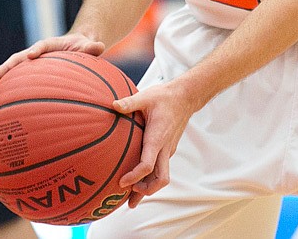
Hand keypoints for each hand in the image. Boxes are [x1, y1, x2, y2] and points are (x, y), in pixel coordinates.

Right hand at [0, 33, 104, 90]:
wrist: (78, 46)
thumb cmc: (84, 47)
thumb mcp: (90, 46)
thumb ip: (92, 46)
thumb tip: (100, 46)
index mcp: (53, 45)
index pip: (43, 45)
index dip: (36, 49)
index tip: (30, 56)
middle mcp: (39, 52)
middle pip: (20, 58)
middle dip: (8, 66)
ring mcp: (34, 63)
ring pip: (16, 69)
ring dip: (3, 78)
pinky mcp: (33, 72)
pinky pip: (20, 80)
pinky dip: (9, 87)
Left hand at [112, 79, 196, 207]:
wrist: (185, 97)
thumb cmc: (165, 97)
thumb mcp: (145, 97)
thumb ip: (129, 103)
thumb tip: (112, 105)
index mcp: (157, 138)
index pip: (147, 165)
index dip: (135, 177)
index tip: (121, 183)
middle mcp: (164, 148)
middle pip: (160, 179)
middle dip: (145, 191)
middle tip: (129, 200)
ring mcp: (168, 149)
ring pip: (161, 176)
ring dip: (149, 187)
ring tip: (131, 196)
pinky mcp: (168, 148)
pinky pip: (161, 167)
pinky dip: (151, 176)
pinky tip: (140, 176)